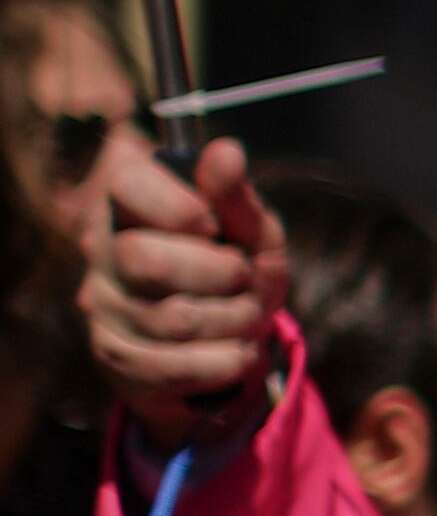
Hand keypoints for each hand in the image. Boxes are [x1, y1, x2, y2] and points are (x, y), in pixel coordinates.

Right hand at [83, 140, 286, 447]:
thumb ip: (238, 198)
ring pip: (172, 319)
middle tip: (241, 278)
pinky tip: (235, 351)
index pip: (126, 185)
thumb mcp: (255, 233)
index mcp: (130, 206)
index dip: (180, 207)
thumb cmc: (240, 274)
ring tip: (245, 315)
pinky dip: (224, 360)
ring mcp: (103, 306)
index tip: (212, 225)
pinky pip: (173, 365)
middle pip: (147, 261)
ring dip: (235, 320)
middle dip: (220, 274)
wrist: (234, 343)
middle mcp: (102, 252)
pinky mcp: (115, 356)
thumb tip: (226, 150)